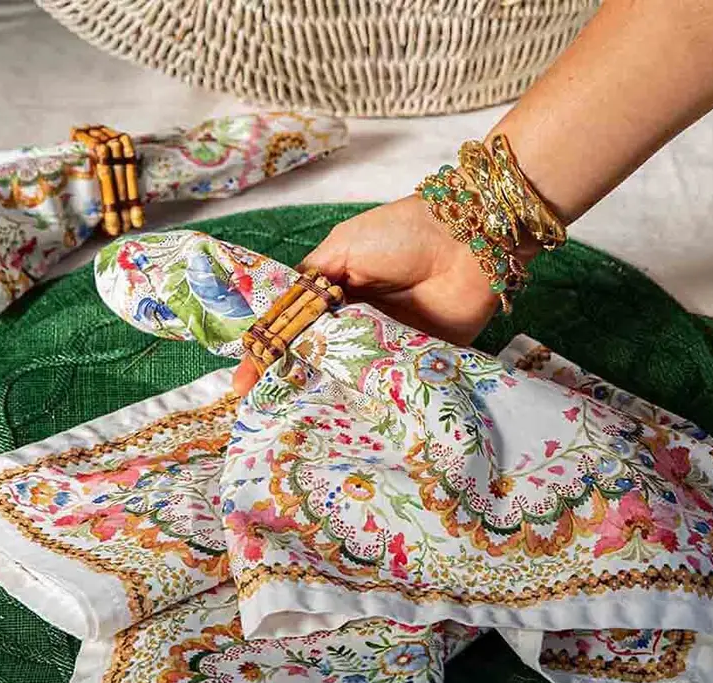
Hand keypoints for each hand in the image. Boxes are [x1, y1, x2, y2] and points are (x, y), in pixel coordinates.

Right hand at [231, 196, 502, 395]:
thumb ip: (310, 281)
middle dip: (291, 382)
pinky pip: (388, 389)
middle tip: (263, 409)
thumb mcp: (343, 248)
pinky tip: (341, 418)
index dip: (268, 354)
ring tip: (291, 420)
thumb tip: (276, 318)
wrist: (469, 240)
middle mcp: (358, 324)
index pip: (295, 330)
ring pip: (348, 379)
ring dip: (324, 396)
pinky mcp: (417, 364)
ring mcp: (386, 347)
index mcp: (337, 295)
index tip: (243, 383)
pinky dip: (368, 402)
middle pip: (318, 360)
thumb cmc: (404, 233)